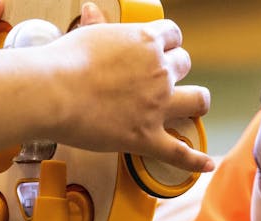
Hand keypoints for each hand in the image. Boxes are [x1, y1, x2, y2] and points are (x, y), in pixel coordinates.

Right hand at [41, 4, 212, 171]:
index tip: (158, 51)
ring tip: (190, 108)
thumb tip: (92, 10)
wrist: (54, 93)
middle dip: (174, 70)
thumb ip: (98, 24)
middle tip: (157, 80)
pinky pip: (180, 152)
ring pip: (198, 100)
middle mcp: (159, 71)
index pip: (172, 35)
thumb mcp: (86, 36)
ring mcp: (157, 105)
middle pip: (184, 64)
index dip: (166, 44)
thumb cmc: (65, 64)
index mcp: (145, 41)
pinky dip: (195, 160)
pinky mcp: (147, 137)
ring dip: (196, 102)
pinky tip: (206, 164)